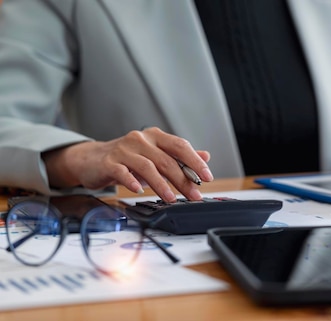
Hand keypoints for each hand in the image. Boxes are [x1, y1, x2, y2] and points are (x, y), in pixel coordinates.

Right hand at [42, 127, 213, 201]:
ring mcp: (124, 150)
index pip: (180, 146)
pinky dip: (132, 182)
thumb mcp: (155, 155)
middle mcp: (141, 139)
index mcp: (155, 136)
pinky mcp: (109, 162)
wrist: (91, 159)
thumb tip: (205, 156)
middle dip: (183, 179)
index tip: (207, 177)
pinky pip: (123, 172)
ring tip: (171, 198)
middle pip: (166, 160)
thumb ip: (179, 156)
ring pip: (147, 167)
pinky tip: (140, 191)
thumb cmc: (128, 159)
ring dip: (161, 184)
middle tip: (194, 195)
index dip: (195, 162)